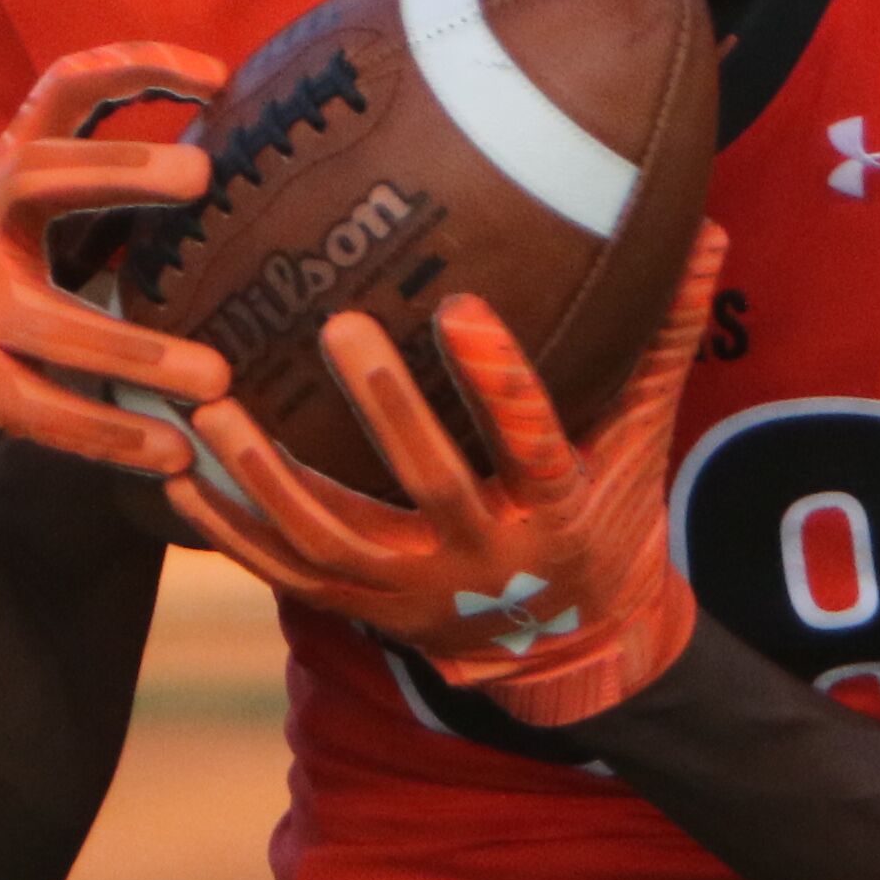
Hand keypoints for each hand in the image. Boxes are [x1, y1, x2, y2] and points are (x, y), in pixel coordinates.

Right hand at [0, 46, 231, 477]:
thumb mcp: (32, 202)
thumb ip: (103, 177)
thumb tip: (232, 158)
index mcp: (9, 167)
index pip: (63, 89)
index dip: (134, 66)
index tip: (218, 75)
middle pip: (40, 176)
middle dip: (118, 168)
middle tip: (203, 172)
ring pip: (56, 329)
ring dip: (140, 355)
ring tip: (217, 381)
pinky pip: (49, 413)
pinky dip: (115, 436)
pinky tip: (175, 453)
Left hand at [169, 227, 726, 728]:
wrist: (566, 648)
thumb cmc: (603, 518)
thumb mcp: (638, 438)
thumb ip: (659, 338)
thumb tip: (705, 230)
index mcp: (557, 512)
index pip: (534, 443)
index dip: (499, 382)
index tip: (463, 307)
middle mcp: (484, 558)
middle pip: (431, 485)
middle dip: (386, 410)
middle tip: (339, 325)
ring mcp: (413, 593)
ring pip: (333, 537)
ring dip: (268, 475)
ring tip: (212, 404)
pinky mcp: (358, 611)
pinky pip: (281, 574)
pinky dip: (227, 527)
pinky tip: (174, 471)